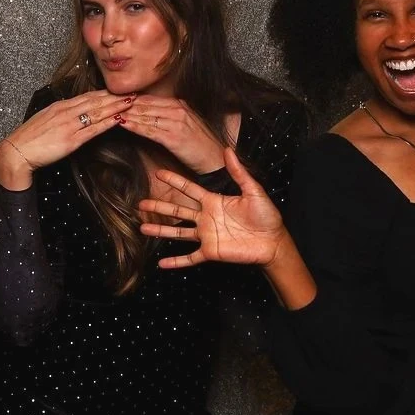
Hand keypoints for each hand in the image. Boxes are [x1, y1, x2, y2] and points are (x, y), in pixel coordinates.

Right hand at [0, 91, 131, 187]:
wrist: (17, 152)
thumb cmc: (29, 139)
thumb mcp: (45, 121)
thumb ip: (60, 116)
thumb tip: (72, 114)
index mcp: (59, 107)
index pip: (86, 96)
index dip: (104, 93)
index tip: (118, 90)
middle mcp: (65, 112)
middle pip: (95, 101)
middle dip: (114, 96)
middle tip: (132, 92)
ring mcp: (69, 125)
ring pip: (97, 112)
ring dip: (115, 106)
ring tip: (131, 102)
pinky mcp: (71, 139)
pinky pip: (93, 129)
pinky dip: (107, 123)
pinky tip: (119, 119)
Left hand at [116, 95, 227, 173]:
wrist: (215, 160)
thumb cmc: (199, 144)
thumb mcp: (186, 122)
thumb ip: (168, 114)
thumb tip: (146, 112)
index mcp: (180, 104)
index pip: (149, 99)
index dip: (130, 99)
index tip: (113, 98)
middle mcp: (178, 110)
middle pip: (145, 105)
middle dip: (124, 104)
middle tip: (105, 103)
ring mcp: (177, 123)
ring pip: (145, 116)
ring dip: (126, 114)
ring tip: (109, 112)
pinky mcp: (174, 138)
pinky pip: (150, 130)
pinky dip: (135, 126)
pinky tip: (123, 124)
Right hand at [139, 146, 286, 267]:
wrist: (274, 243)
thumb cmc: (267, 217)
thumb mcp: (253, 191)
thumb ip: (239, 173)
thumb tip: (228, 150)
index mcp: (214, 202)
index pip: (189, 189)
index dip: (174, 181)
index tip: (158, 173)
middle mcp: (206, 218)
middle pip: (177, 211)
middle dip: (159, 207)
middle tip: (140, 204)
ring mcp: (207, 236)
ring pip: (178, 233)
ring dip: (160, 231)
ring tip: (142, 229)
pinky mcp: (211, 252)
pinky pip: (190, 257)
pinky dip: (176, 261)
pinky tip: (161, 264)